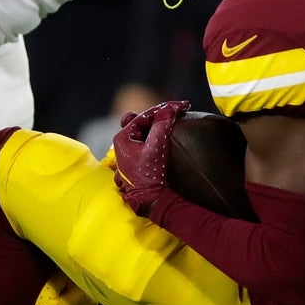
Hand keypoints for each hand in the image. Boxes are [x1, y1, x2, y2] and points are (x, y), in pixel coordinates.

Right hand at [23, 272, 97, 304]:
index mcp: (84, 294)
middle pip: (85, 287)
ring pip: (87, 299)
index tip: (61, 273)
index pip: (80, 275)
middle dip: (74, 285)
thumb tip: (65, 267)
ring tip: (65, 300)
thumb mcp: (47, 294)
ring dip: (78, 297)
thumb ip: (59, 277)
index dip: (69, 273)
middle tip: (62, 288)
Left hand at [112, 100, 189, 215]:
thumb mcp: (156, 147)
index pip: (144, 116)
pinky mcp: (139, 159)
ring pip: (146, 129)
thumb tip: (169, 108)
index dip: (163, 108)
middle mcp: (123, 144)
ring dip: (160, 122)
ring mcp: (130, 152)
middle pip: (144, 121)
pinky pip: (148, 138)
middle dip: (162, 113)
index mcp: (122, 138)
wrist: (151, 199)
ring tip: (175, 115)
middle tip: (180, 108)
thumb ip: (161, 125)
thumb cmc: (150, 175)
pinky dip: (158, 131)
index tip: (182, 105)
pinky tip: (168, 128)